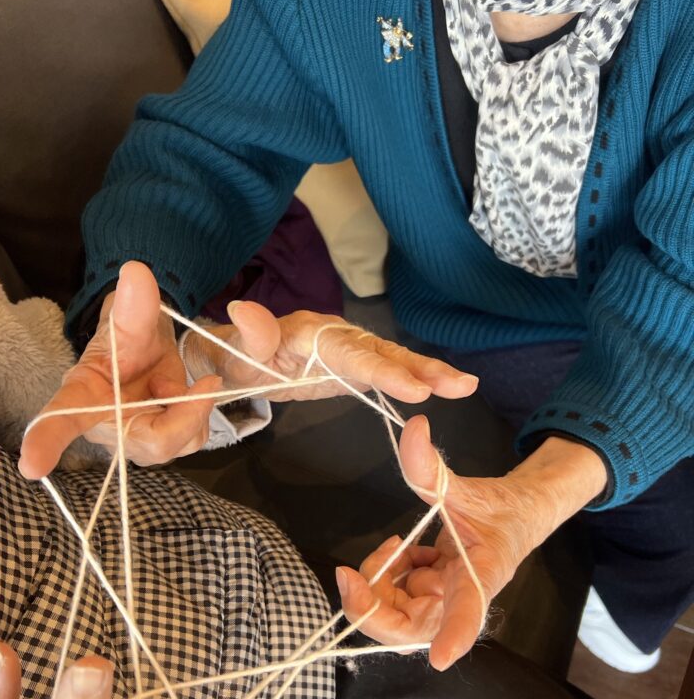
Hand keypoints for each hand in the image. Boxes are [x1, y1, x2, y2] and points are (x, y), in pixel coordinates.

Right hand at [19, 262, 222, 478]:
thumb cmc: (124, 346)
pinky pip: (192, 436)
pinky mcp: (166, 443)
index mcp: (82, 397)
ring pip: (178, 441)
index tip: (30, 465)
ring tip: (171, 377)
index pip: (62, 418)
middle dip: (185, 416)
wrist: (145, 358)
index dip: (46, 441)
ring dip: (191, 406)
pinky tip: (184, 391)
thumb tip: (135, 271)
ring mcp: (140, 442)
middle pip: (151, 443)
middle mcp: (110, 428)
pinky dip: (198, 408)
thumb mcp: (128, 323)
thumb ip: (133, 306)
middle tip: (208, 383)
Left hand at [183, 300, 478, 404]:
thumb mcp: (233, 352)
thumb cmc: (235, 357)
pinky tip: (446, 388)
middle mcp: (336, 335)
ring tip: (465, 386)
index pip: (352, 354)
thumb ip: (246, 335)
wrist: (237, 354)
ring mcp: (348, 349)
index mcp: (310, 333)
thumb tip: (242, 310)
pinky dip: (417, 377)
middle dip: (422, 368)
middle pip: (382, 352)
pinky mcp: (353, 365)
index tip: (416, 389)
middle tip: (460, 385)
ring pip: (392, 358)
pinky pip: (388, 370)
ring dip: (429, 372)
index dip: (385, 371)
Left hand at [336, 417, 606, 670]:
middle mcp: (459, 599)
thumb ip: (431, 464)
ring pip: (395, 617)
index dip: (455, 635)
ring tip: (394, 546)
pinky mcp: (429, 598)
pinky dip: (387, 576)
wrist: (514, 518)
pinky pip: (395, 600)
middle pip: (409, 630)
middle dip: (372, 608)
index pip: (470, 610)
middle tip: (351, 574)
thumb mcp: (466, 485)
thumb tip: (413, 425)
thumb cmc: (499, 509)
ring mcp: (441, 602)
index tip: (440, 657)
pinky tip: (404, 551)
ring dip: (377, 587)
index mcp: (483, 575)